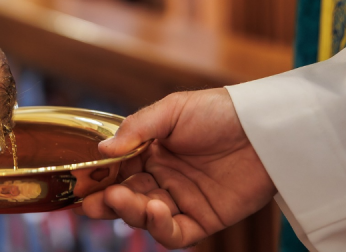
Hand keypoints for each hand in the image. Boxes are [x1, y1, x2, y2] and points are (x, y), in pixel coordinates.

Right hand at [80, 89, 275, 248]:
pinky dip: (160, 228)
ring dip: (130, 212)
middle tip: (94, 201)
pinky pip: (176, 234)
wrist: (264, 127)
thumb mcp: (172, 110)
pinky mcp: (204, 219)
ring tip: (124, 199)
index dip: (98, 178)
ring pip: (145, 217)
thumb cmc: (217, 111)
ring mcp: (182, 200)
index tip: (81, 182)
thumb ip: (137, 129)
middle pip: (126, 196)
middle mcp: (162, 177)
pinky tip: (154, 211)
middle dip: (107, 201)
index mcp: (149, 151)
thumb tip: (102, 150)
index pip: (116, 169)